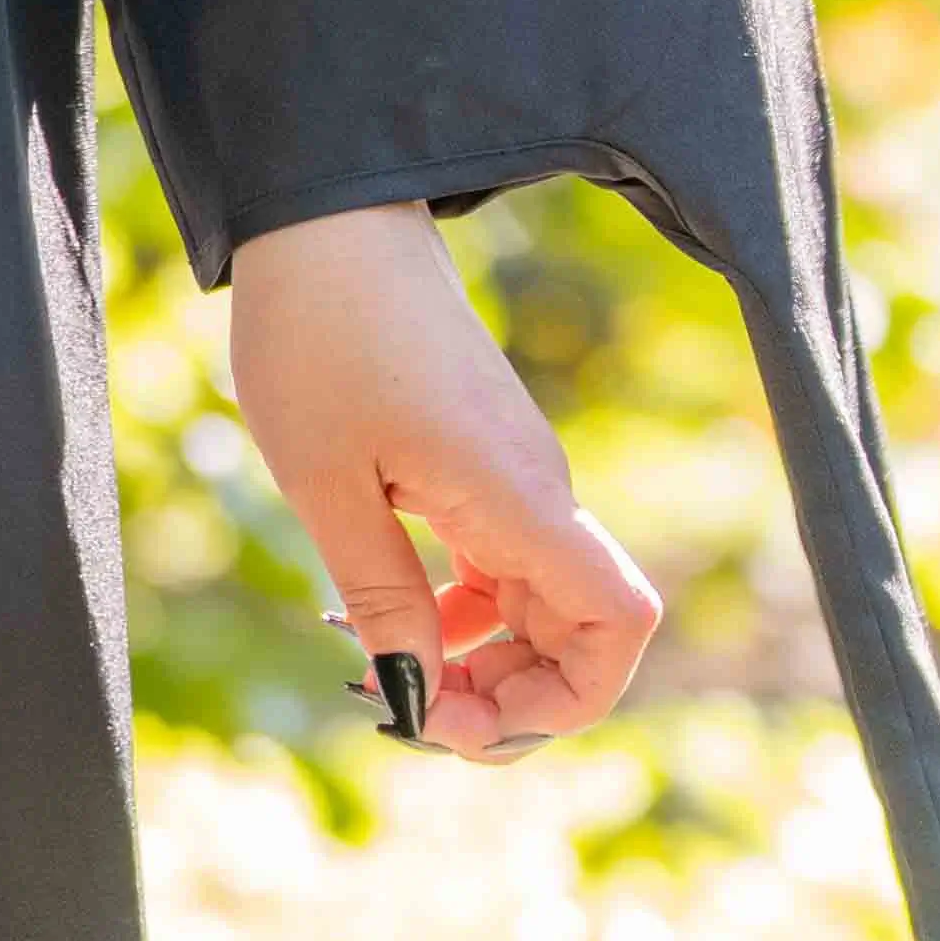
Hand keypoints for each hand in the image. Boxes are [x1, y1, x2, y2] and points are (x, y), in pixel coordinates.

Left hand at [224, 204, 660, 760]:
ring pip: (536, 607)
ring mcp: (517, 479)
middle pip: (581, 634)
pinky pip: (502, 567)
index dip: (569, 700)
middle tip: (409, 715)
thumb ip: (385, 598)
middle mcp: (540, 493)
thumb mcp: (330, 486)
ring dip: (479, 661)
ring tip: (384, 674)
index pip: (619, 627)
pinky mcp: (484, 464)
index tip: (467, 721)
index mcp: (520, 500)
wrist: (328, 219)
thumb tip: (417, 699)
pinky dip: (459, 613)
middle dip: (511, 699)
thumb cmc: (319, 337)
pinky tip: (385, 621)